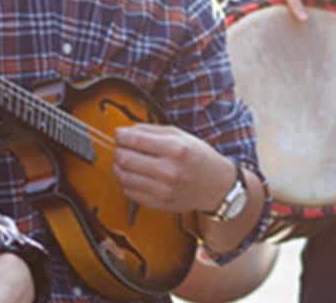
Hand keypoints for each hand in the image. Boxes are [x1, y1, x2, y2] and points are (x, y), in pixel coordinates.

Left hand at [112, 124, 230, 212]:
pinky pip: (129, 192)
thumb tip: (126, 131)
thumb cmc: (198, 157)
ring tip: (126, 161)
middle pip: (125, 159)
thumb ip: (151, 130)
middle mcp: (169, 171)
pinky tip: (134, 175)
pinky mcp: (159, 204)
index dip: (121, 135)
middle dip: (118, 150)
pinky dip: (126, 182)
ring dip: (119, 166)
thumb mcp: (180, 135)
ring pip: (124, 177)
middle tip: (122, 147)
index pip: (135, 140)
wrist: (216, 186)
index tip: (119, 133)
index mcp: (175, 149)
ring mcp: (164, 190)